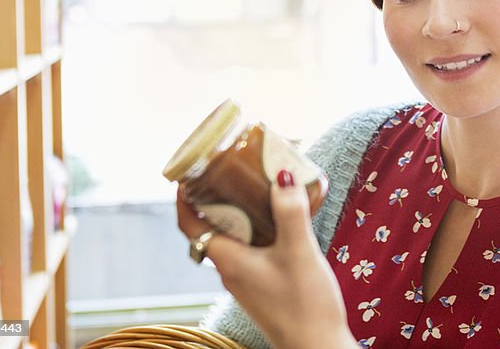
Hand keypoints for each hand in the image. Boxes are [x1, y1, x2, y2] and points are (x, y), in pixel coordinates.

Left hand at [176, 172, 357, 348]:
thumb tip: (282, 175)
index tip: (189, 171)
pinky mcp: (261, 286)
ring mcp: (245, 280)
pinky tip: (279, 221)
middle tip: (230, 169)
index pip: (190, 224)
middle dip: (215, 198)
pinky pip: (248, 249)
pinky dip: (254, 228)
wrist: (316, 348)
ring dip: (237, 213)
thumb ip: (290, 214)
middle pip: (209, 228)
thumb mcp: (299, 252)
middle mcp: (230, 270)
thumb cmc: (304, 305)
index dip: (183, 197)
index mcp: (229, 260)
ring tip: (255, 186)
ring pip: (231, 238)